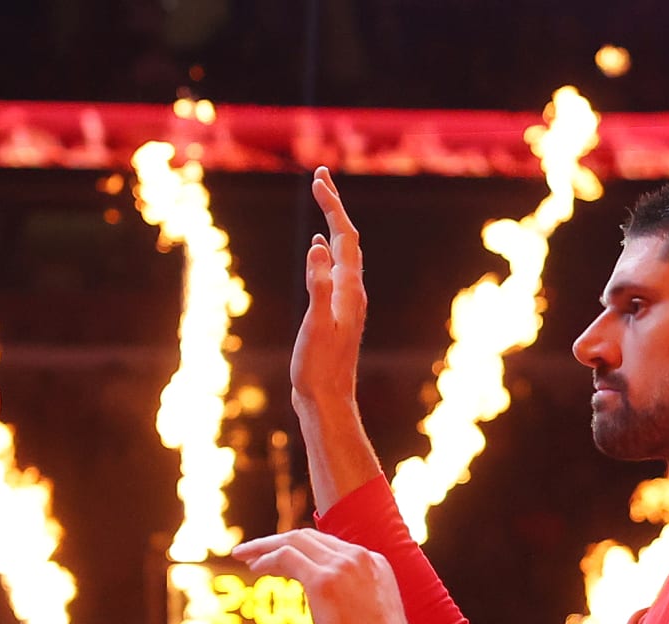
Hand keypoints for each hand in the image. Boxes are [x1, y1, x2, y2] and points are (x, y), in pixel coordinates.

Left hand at [233, 529, 425, 623]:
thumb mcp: (374, 620)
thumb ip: (357, 604)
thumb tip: (339, 616)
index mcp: (375, 564)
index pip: (331, 546)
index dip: (303, 550)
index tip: (282, 559)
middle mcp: (360, 557)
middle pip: (311, 537)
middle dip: (278, 541)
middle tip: (252, 551)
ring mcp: (343, 566)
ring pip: (295, 540)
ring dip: (265, 546)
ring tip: (243, 556)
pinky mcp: (324, 581)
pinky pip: (286, 557)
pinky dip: (266, 559)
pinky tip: (254, 569)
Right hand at [290, 167, 366, 415]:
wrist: (327, 401)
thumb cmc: (318, 368)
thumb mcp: (316, 325)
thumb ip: (318, 286)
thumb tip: (319, 247)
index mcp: (348, 289)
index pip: (345, 236)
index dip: (332, 205)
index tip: (317, 179)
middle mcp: (352, 291)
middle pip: (348, 238)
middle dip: (334, 206)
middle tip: (321, 177)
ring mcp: (345, 302)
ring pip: (343, 253)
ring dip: (333, 225)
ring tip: (323, 202)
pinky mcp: (336, 313)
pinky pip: (335, 270)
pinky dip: (327, 251)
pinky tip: (319, 250)